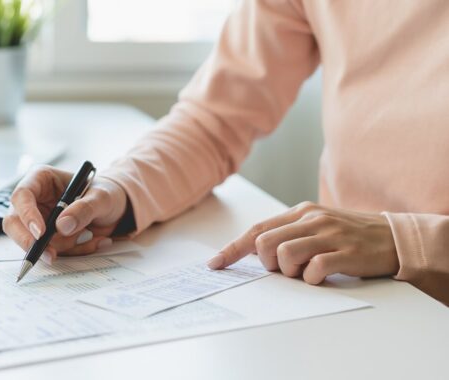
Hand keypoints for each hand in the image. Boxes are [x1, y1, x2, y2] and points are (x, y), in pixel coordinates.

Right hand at [3, 166, 127, 262]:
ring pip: (32, 242)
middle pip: (14, 223)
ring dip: (61, 247)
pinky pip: (51, 251)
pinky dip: (72, 251)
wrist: (116, 208)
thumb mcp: (101, 197)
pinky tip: (92, 240)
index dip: (27, 215)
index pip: (22, 195)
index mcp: (41, 179)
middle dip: (31, 242)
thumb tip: (61, 226)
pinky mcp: (47, 238)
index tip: (40, 233)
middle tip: (51, 255)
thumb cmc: (106, 193)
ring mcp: (39, 220)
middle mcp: (35, 200)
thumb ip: (84, 209)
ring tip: (90, 236)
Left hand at [207, 202, 399, 283]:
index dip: (232, 248)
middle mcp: (311, 219)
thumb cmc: (347, 235)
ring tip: (306, 270)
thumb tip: (254, 251)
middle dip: (266, 263)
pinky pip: (314, 269)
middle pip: (264, 243)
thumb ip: (287, 234)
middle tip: (286, 269)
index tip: (215, 264)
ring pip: (284, 254)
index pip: (257, 229)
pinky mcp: (345, 253)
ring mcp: (328, 235)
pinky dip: (312, 278)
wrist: (393, 237)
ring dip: (289, 271)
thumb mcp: (315, 226)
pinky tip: (322, 275)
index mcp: (300, 213)